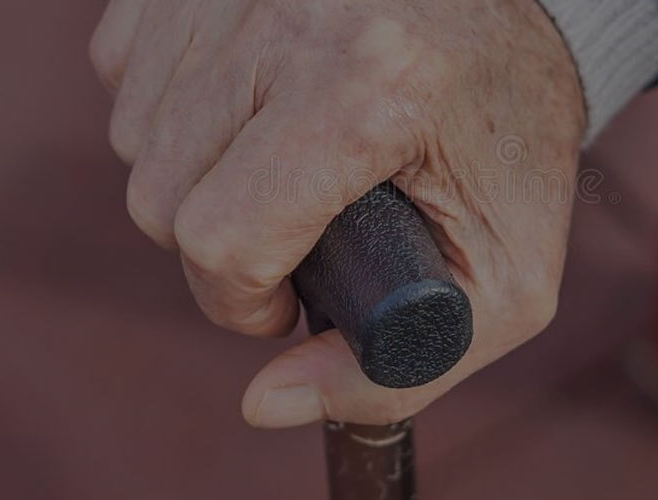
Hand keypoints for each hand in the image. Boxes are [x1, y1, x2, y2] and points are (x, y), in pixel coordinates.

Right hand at [90, 0, 584, 427]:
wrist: (536, 6)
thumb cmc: (513, 141)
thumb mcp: (505, 276)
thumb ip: (400, 369)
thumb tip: (266, 402)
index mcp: (371, 93)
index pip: (221, 237)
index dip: (243, 301)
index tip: (285, 301)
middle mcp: (294, 18)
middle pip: (159, 192)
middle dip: (218, 244)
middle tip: (288, 234)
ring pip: (131, 131)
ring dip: (189, 174)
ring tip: (274, 165)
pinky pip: (121, 63)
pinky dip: (167, 101)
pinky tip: (244, 104)